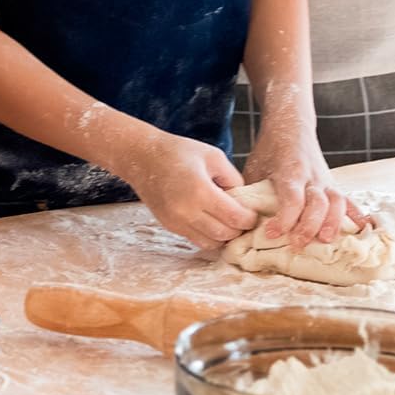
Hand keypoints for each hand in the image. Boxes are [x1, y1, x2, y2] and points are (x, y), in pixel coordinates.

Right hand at [106, 121, 256, 249]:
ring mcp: (176, 221)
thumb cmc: (179, 151)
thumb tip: (244, 201)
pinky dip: (209, 236)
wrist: (142, 157)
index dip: (249, 219)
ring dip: (224, 236)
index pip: (235, 218)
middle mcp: (186, 210)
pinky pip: (196, 240)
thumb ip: (233, 179)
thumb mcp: (213, 156)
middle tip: (243, 218)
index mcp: (200, 190)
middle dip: (239, 229)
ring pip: (211, 243)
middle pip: (225, 234)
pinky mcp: (169, 225)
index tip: (253, 213)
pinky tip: (212, 222)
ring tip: (228, 222)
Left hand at [243, 123, 362, 247]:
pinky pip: (349, 200)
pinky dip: (357, 215)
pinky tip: (362, 230)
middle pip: (317, 203)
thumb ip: (250, 192)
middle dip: (309, 226)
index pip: (292, 198)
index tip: (272, 234)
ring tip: (326, 241)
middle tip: (297, 245)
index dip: (284, 219)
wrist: (291, 125)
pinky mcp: (333, 184)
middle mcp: (311, 176)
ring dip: (334, 223)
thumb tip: (239, 221)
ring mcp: (325, 180)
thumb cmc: (269, 150)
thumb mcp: (254, 167)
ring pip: (337, 201)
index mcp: (289, 171)